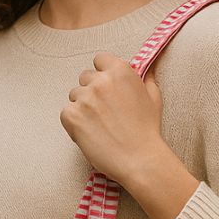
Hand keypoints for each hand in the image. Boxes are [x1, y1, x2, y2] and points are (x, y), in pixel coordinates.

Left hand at [60, 52, 169, 186]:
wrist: (140, 158)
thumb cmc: (148, 130)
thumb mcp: (153, 97)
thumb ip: (146, 78)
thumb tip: (146, 68)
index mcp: (120, 71)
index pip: (99, 60)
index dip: (102, 73)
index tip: (106, 86)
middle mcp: (100, 80)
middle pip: (84, 78)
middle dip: (91, 91)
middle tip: (104, 112)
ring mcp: (85, 98)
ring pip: (74, 96)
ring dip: (82, 107)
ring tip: (98, 125)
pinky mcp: (72, 116)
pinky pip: (66, 113)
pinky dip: (74, 123)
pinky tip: (89, 133)